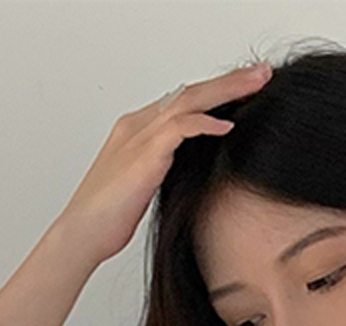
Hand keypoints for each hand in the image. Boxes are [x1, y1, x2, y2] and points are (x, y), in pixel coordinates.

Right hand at [54, 61, 272, 266]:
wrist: (83, 232)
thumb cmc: (111, 216)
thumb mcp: (147, 185)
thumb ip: (168, 168)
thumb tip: (197, 171)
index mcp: (139, 130)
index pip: (185, 100)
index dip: (217, 92)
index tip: (248, 89)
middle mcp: (139, 125)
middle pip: (190, 92)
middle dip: (229, 82)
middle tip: (262, 73)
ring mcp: (139, 136)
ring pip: (188, 100)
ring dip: (226, 90)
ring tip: (257, 83)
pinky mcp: (144, 155)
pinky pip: (179, 129)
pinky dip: (204, 124)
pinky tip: (227, 126)